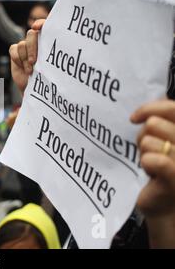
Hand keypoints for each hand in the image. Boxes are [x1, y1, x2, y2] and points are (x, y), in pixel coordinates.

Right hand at [9, 19, 44, 93]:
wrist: (35, 87)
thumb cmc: (46, 77)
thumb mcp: (51, 67)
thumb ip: (49, 56)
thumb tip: (52, 52)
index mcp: (48, 41)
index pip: (44, 26)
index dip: (40, 23)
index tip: (36, 27)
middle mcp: (36, 41)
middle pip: (31, 35)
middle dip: (32, 48)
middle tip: (33, 62)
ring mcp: (25, 46)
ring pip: (22, 44)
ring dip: (25, 58)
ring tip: (30, 70)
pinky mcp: (15, 51)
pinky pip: (14, 50)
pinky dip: (18, 59)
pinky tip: (23, 68)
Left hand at [131, 100, 174, 216]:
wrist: (163, 204)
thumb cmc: (160, 168)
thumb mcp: (160, 139)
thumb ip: (160, 118)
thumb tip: (155, 100)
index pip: (172, 108)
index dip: (151, 108)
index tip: (134, 118)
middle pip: (155, 123)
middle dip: (143, 136)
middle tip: (147, 151)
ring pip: (149, 141)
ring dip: (143, 152)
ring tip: (150, 164)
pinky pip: (155, 160)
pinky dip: (146, 162)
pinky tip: (148, 170)